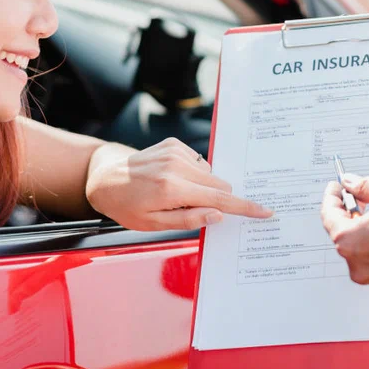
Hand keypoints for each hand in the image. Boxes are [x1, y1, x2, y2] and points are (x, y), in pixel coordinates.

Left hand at [85, 137, 272, 230]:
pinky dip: (192, 173)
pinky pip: (198, 162)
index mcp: (171, 189)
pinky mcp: (173, 144)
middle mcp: (175, 166)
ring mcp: (174, 152)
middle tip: (191, 208)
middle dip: (215, 198)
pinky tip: (172, 178)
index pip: (218, 199)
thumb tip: (218, 215)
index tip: (264, 211)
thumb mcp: (153, 225)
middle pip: (219, 184)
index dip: (243, 207)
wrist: (104, 178)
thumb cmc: (126, 206)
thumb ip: (188, 220)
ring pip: (209, 173)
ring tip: (175, 193)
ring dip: (201, 186)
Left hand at [320, 172, 368, 289]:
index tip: (336, 189)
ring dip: (367, 231)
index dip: (332, 198)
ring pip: (364, 250)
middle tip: (358, 197)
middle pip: (345, 235)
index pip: (329, 217)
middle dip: (350, 214)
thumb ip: (364, 186)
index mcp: (349, 242)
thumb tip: (353, 184)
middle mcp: (361, 265)